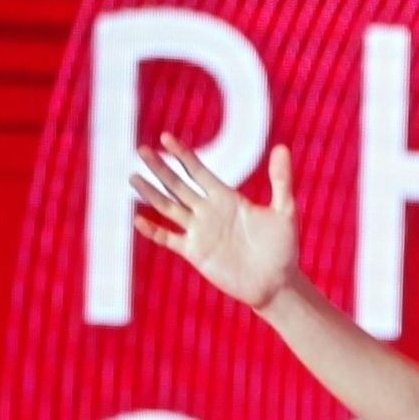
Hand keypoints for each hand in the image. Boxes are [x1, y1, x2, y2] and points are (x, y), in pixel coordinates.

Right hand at [132, 136, 302, 312]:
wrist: (277, 283)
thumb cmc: (284, 247)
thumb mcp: (285, 211)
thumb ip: (281, 180)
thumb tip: (281, 148)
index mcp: (227, 198)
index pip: (198, 171)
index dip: (182, 155)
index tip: (166, 137)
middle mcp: (209, 211)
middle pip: (177, 185)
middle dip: (160, 168)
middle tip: (141, 150)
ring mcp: (199, 231)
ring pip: (168, 207)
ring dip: (150, 193)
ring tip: (133, 176)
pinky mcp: (194, 252)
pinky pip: (168, 238)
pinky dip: (153, 230)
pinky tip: (138, 219)